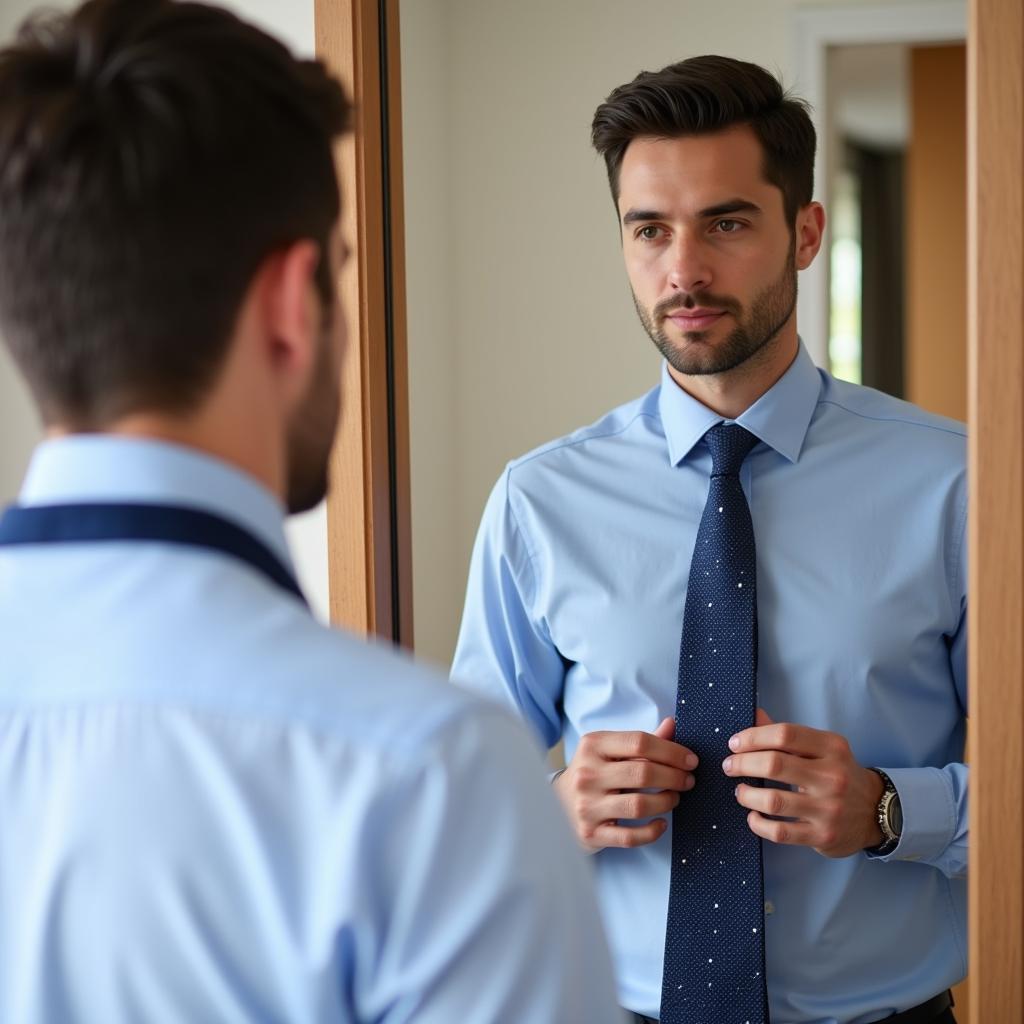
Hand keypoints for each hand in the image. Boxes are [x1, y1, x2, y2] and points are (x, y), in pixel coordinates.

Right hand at [553, 717, 696, 852]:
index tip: (690, 760)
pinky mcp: (591, 833)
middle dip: (674, 777)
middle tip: (688, 780)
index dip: (671, 750)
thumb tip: (672, 725)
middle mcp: (587, 774)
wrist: (556, 806)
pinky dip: (652, 831)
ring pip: (639, 805)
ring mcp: (587, 806)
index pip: (639, 742)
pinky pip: (630, 837)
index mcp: (592, 745)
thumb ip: (641, 741)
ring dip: (666, 802)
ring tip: (674, 798)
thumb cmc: (592, 774)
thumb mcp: (610, 751)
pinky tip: (661, 823)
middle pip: (643, 773)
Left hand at [723, 709, 884, 857]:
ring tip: (740, 791)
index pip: (784, 734)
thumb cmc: (839, 774)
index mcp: (832, 747)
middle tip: (729, 766)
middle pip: (774, 764)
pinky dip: (759, 824)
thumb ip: (788, 735)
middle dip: (742, 763)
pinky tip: (753, 816)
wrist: (877, 812)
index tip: (734, 743)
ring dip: (747, 795)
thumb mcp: (821, 748)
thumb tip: (754, 714)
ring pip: (774, 800)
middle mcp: (832, 776)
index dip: (753, 736)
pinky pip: (780, 832)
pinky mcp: (823, 835)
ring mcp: (829, 808)